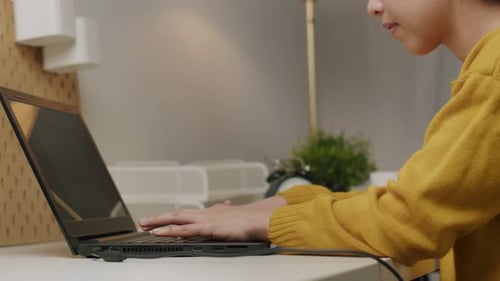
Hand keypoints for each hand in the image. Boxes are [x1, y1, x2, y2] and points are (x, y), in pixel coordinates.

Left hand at [138, 196, 285, 240]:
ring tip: (145, 225)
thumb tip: (227, 205)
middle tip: (143, 220)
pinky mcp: (206, 228)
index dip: (173, 216)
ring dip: (159, 222)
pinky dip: (169, 230)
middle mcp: (205, 213)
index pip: (188, 214)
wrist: (258, 219)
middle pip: (177, 214)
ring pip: (176, 220)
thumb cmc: (249, 219)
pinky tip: (159, 232)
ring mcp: (204, 220)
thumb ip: (228, 212)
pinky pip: (184, 230)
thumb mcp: (236, 215)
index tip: (161, 219)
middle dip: (159, 217)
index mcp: (211, 211)